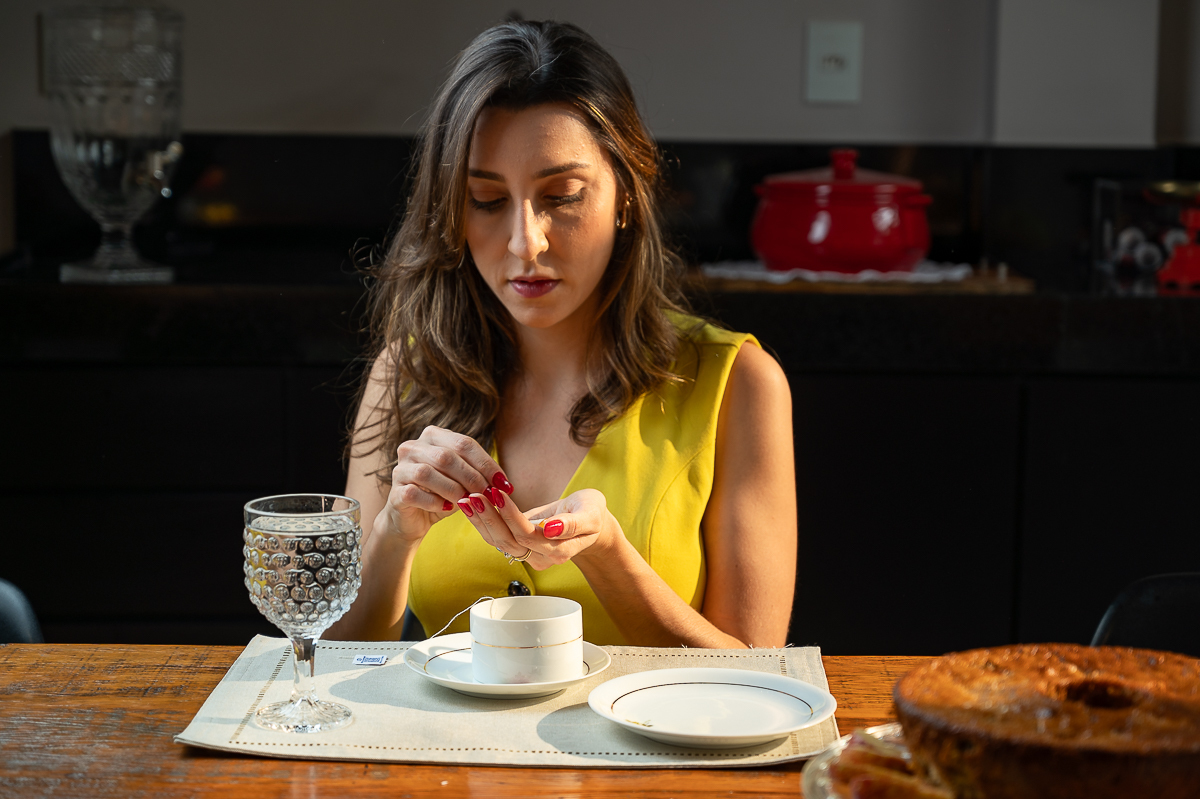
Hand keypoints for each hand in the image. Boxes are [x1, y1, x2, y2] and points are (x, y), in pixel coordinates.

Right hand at [377, 425, 514, 545]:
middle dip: (473, 477)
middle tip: (489, 495)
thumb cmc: (443, 495)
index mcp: (433, 436)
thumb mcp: (464, 480)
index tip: (505, 484)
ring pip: (428, 473)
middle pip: (447, 456)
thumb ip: (479, 475)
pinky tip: (446, 508)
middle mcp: (413, 446)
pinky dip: (434, 502)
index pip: (464, 444)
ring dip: (453, 490)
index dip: (487, 464)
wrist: (413, 518)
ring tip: (467, 502)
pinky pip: (415, 493)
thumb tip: (504, 484)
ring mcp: (400, 468)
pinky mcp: (394, 491)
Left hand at [460, 487, 619, 569]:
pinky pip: (497, 537)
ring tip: (468, 498)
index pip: (527, 535)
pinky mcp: (520, 546)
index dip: (510, 516)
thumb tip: (551, 529)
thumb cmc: (592, 514)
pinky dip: (483, 522)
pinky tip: (472, 506)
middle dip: (490, 517)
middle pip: (509, 540)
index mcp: (559, 549)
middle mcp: (542, 557)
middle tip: (475, 494)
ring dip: (482, 520)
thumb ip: (573, 523)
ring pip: (499, 542)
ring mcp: (529, 554)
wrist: (590, 523)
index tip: (496, 494)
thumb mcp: (591, 513)